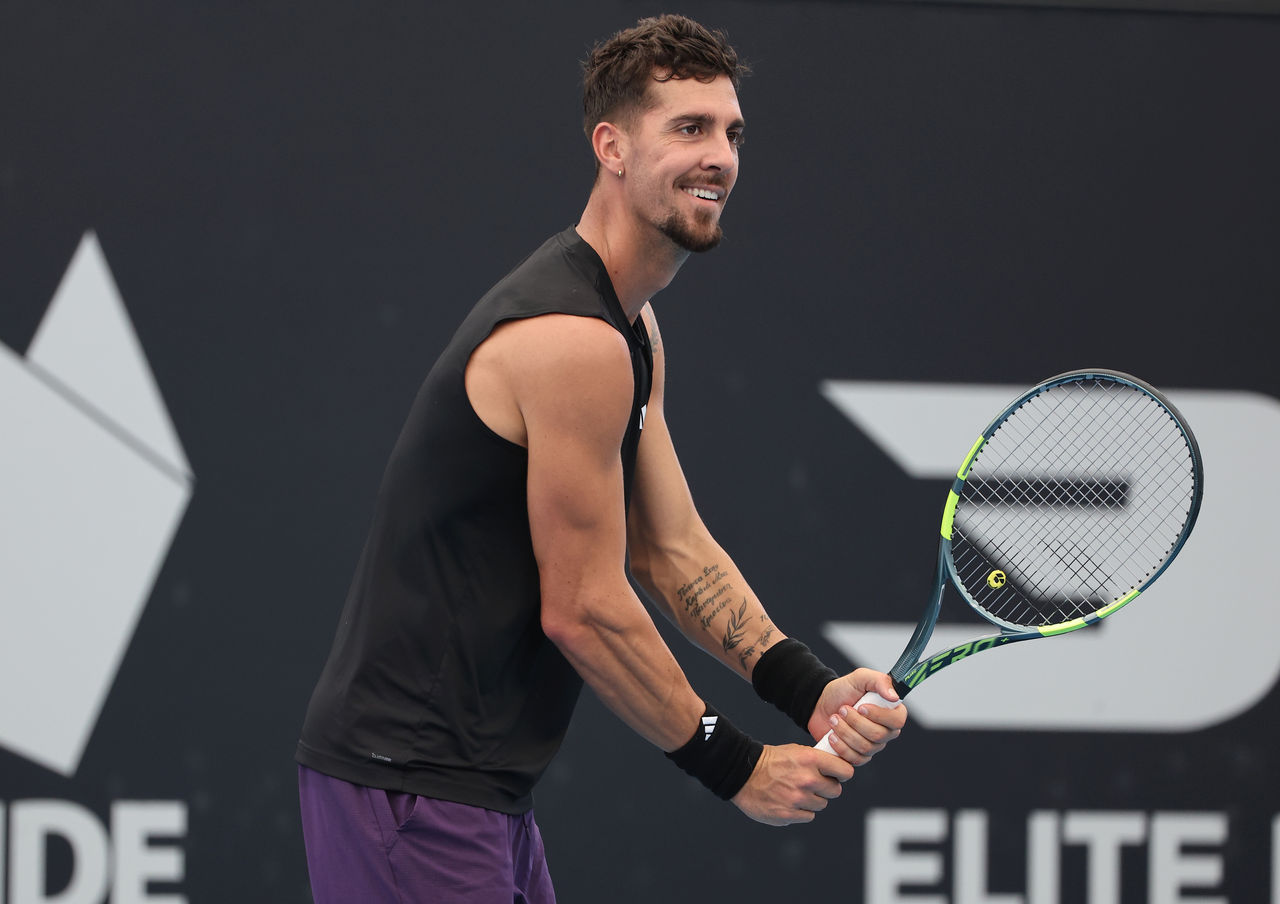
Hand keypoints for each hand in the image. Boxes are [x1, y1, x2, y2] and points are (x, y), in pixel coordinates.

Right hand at [730, 744, 852, 825]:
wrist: (743, 773)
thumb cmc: (770, 761)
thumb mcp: (795, 751)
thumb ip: (817, 761)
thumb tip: (836, 769)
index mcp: (810, 759)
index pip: (845, 771)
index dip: (843, 773)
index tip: (839, 775)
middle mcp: (807, 780)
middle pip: (835, 791)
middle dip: (827, 788)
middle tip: (814, 783)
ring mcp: (798, 799)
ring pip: (821, 804)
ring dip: (812, 800)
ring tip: (796, 791)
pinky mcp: (789, 814)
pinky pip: (808, 816)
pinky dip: (801, 810)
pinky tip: (789, 800)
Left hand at [808, 669, 907, 766]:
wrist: (820, 704)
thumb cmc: (843, 690)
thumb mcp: (860, 678)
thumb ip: (880, 681)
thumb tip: (894, 697)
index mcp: (891, 712)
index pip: (897, 720)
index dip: (880, 716)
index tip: (861, 707)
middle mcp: (886, 731)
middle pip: (878, 735)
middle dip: (855, 722)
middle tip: (842, 709)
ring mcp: (873, 746)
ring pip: (865, 747)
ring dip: (845, 731)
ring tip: (834, 718)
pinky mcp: (859, 756)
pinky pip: (855, 759)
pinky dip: (840, 746)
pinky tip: (831, 735)